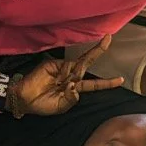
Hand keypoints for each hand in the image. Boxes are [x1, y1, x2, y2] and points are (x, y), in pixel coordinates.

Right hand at [9, 43, 123, 118]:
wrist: (24, 98)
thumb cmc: (42, 105)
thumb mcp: (60, 107)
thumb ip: (71, 99)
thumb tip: (75, 86)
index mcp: (75, 88)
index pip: (94, 85)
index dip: (107, 82)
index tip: (121, 79)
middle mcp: (71, 76)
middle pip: (88, 63)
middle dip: (99, 51)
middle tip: (109, 38)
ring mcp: (63, 69)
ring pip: (79, 63)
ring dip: (78, 69)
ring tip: (62, 83)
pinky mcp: (54, 64)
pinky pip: (66, 67)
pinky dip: (66, 74)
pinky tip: (59, 82)